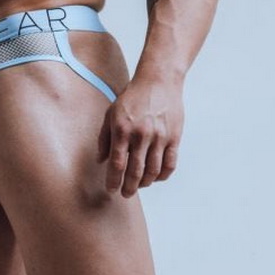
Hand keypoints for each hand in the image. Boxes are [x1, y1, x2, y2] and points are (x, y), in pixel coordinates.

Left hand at [97, 75, 183, 196]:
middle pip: (135, 171)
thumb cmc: (132, 97)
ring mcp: (159, 137)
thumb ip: (104, 138)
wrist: (158, 81)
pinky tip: (156, 177)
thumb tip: (101, 160)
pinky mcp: (174, 138)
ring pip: (153, 171)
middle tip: (125, 194)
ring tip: (139, 185)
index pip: (117, 163)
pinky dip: (163, 175)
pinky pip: (170, 164)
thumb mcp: (111, 113)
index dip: (113, 180)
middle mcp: (141, 135)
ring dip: (145, 183)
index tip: (111, 189)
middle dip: (129, 187)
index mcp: (123, 129)